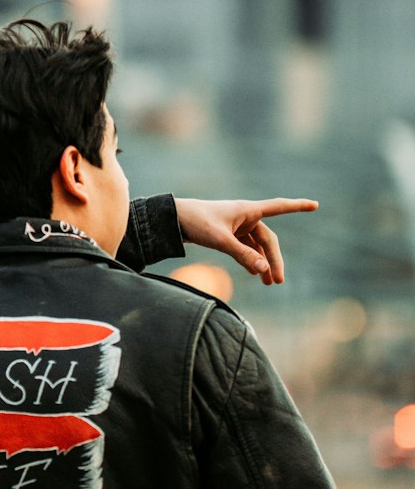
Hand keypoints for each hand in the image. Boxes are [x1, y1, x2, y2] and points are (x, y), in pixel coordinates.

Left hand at [173, 198, 317, 285]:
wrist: (173, 220)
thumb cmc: (197, 223)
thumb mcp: (221, 241)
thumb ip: (243, 255)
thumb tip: (264, 269)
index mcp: (247, 210)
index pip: (278, 207)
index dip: (297, 206)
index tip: (315, 205)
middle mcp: (245, 216)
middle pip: (267, 239)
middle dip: (274, 259)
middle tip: (278, 281)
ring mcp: (237, 226)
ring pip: (257, 246)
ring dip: (263, 263)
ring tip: (269, 283)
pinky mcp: (229, 234)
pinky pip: (246, 248)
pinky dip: (251, 260)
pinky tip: (255, 273)